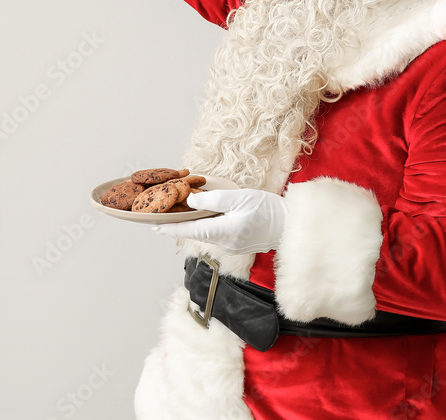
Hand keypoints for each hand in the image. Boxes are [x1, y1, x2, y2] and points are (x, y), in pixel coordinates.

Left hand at [151, 189, 287, 254]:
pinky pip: (217, 235)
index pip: (190, 230)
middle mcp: (225, 244)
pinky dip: (208, 226)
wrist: (291, 225)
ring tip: (180, 214)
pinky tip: (206, 217)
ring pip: (206, 234)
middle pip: (196, 233)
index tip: (154, 226)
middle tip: (163, 216)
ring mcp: (232, 247)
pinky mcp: (239, 245)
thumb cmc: (268, 210)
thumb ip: (213, 200)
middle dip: (179, 225)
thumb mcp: (239, 198)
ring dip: (194, 225)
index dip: (170, 228)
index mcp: (223, 232)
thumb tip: (191, 201)